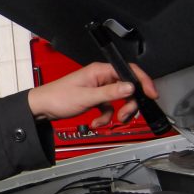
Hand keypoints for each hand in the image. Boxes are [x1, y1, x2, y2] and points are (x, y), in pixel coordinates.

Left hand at [26, 62, 158, 127]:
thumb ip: (110, 93)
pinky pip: (108, 108)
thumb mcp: (87, 97)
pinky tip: (96, 122)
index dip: (142, 82)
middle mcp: (101, 77)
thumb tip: (130, 87)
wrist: (42, 108)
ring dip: (116, 113)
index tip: (151, 94)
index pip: (128, 71)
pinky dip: (104, 117)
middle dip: (128, 104)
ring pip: (118, 99)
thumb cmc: (58, 97)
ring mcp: (98, 88)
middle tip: (125, 116)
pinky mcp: (94, 98)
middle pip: (126, 88)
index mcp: (100, 70)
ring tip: (109, 121)